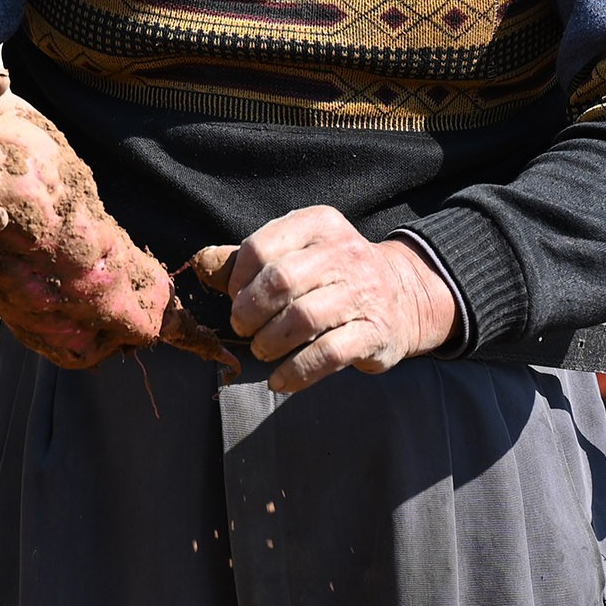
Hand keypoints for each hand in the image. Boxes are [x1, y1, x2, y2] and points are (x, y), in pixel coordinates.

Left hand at [221, 206, 458, 393]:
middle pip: (280, 282)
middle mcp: (345, 253)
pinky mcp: (375, 332)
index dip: (237, 279)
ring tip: (262, 350)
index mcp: (320, 224)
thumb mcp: (298, 253)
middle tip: (244, 327)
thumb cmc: (334, 276)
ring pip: (302, 319)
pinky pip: (327, 355)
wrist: (404, 297)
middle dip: (250, 312)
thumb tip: (201, 262)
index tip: (235, 298)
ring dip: (270, 342)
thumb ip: (249, 258)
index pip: (262, 247)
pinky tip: (280, 380)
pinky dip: (296, 372)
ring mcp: (363, 293)